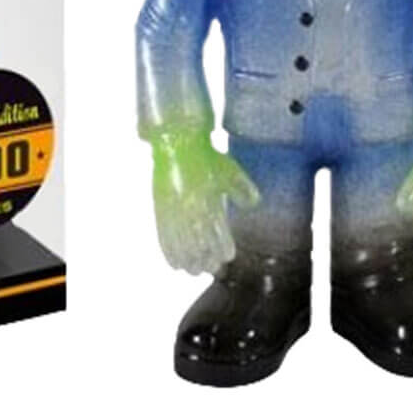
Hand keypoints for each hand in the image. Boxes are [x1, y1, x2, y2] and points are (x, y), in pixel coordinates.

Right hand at [150, 129, 259, 274]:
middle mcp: (190, 207)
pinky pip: (163, 234)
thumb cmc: (205, 154)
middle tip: (211, 269)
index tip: (227, 256)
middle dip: (205, 258)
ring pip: (180, 242)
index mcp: (209, 198)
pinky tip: (173, 263)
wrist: (176, 141)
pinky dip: (168, 251)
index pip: (217, 230)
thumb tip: (252, 203)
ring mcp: (173, 209)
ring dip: (188, 259)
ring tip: (193, 271)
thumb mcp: (228, 168)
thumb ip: (241, 187)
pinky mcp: (160, 207)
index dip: (222, 246)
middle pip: (198, 242)